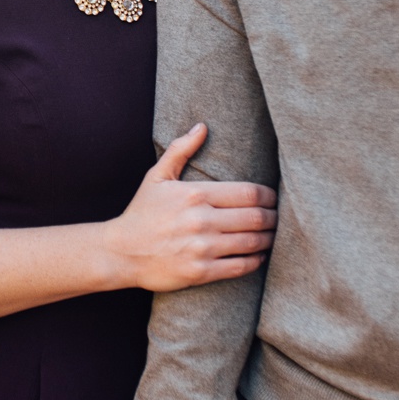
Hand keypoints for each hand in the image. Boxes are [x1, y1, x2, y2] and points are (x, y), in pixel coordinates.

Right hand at [104, 123, 275, 291]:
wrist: (120, 252)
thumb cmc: (142, 213)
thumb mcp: (157, 177)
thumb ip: (180, 150)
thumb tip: (201, 127)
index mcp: (195, 194)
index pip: (249, 193)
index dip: (269, 196)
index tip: (273, 199)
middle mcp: (201, 221)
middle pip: (256, 217)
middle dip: (273, 218)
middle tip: (278, 218)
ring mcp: (202, 248)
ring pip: (252, 242)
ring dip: (268, 239)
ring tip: (271, 235)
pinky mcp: (201, 272)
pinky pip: (240, 266)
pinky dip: (256, 260)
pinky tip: (259, 255)